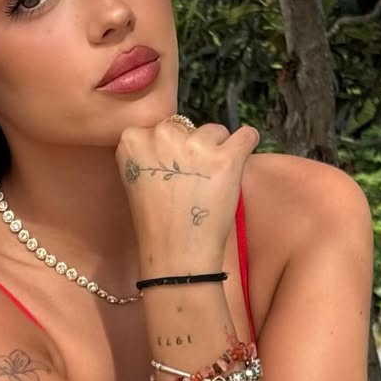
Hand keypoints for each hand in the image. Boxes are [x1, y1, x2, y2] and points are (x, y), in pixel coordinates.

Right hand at [116, 116, 259, 267]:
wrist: (176, 254)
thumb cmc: (156, 223)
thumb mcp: (137, 179)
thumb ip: (148, 152)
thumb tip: (177, 138)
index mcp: (133, 140)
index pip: (158, 127)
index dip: (168, 149)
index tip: (170, 170)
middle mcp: (162, 136)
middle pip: (186, 126)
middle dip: (191, 147)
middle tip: (190, 180)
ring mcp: (196, 145)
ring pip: (215, 131)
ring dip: (217, 150)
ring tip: (209, 183)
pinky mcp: (227, 158)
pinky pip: (247, 134)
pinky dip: (247, 145)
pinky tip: (238, 163)